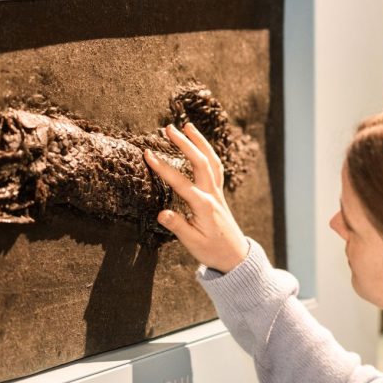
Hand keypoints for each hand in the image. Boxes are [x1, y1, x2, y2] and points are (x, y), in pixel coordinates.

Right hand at [144, 123, 249, 273]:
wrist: (235, 256)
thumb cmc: (212, 251)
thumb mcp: (193, 244)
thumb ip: (178, 227)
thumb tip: (162, 213)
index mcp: (204, 206)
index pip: (181, 183)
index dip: (163, 168)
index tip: (147, 154)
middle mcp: (213, 195)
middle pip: (200, 162)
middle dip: (185, 143)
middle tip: (168, 127)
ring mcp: (218, 192)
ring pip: (211, 161)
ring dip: (200, 142)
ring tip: (187, 125)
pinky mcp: (219, 193)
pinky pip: (216, 167)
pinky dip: (208, 152)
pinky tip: (200, 144)